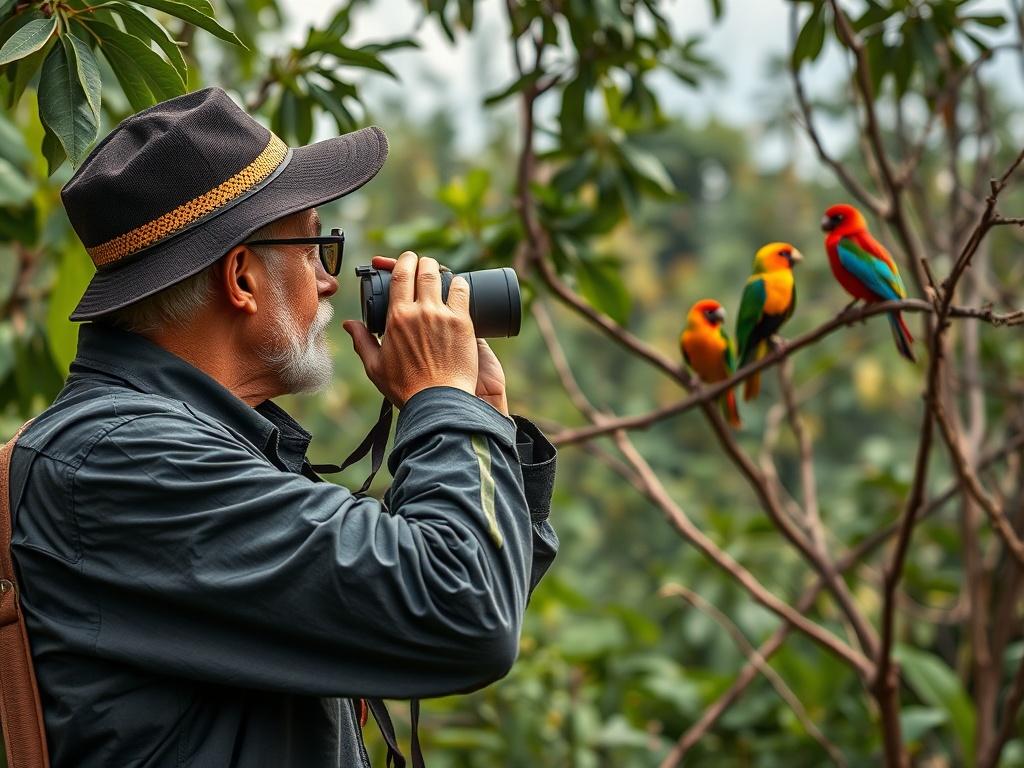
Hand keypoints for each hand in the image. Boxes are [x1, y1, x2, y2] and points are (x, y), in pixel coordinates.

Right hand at [355, 256, 509, 416]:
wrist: (439, 403)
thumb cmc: (406, 389)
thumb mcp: (375, 367)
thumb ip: (361, 341)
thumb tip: (348, 324)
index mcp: (397, 318)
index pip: (400, 275)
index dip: (403, 261)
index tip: (405, 260)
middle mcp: (420, 311)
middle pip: (422, 269)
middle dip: (422, 261)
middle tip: (422, 263)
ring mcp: (443, 315)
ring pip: (443, 276)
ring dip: (440, 270)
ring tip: (439, 272)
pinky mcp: (463, 323)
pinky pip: (463, 291)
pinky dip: (460, 284)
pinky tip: (458, 287)